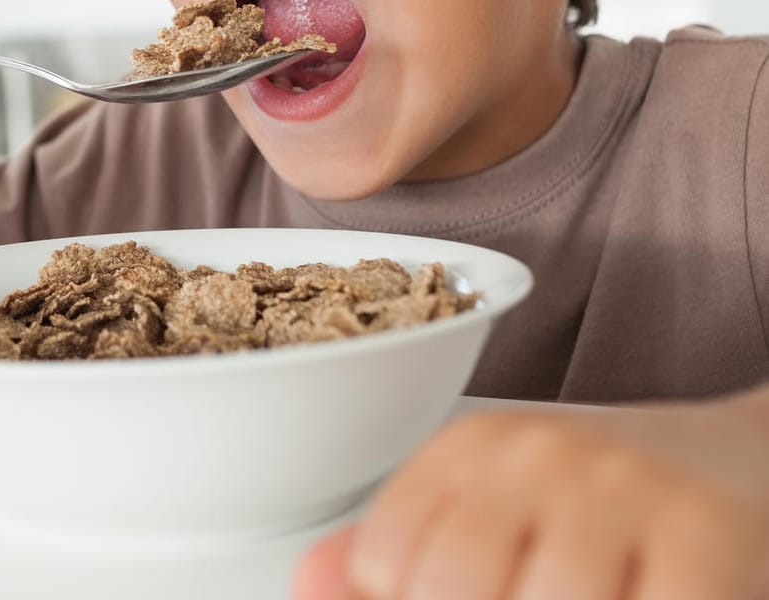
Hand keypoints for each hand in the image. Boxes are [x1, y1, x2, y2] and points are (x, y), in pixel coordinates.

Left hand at [292, 393, 768, 599]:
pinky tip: (638, 598)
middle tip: (528, 595)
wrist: (748, 463)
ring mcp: (624, 488)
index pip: (384, 558)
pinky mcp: (706, 532)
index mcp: (473, 447)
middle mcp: (538, 453)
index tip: (452, 595)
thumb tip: (307, 584)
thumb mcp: (498, 512)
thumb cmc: (606, 508)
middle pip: (451, 586)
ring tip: (593, 593)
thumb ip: (399, 555)